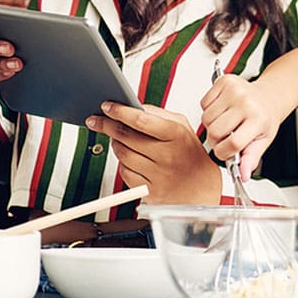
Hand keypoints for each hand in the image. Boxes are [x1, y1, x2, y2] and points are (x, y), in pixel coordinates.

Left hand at [86, 102, 220, 203]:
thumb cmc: (191, 156)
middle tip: (96, 119)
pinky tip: (128, 157)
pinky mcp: (149, 191)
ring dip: (114, 143)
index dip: (120, 112)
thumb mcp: (183, 129)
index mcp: (176, 136)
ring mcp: (158, 175)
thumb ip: (160, 115)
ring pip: (122, 154)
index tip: (107, 106)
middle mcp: (167, 156)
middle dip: (106, 125)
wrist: (202, 191)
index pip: (141, 120)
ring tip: (115, 137)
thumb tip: (135, 108)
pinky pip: (125, 173)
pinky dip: (122, 163)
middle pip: (126, 136)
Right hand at [200, 74, 281, 180]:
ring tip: (225, 122)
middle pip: (215, 132)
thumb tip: (243, 175)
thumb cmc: (265, 117)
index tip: (226, 152)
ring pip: (206, 119)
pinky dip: (208, 109)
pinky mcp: (224, 81)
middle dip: (216, 140)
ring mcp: (234, 90)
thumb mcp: (263, 140)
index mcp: (258, 119)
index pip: (233, 143)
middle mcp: (246, 103)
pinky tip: (222, 109)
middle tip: (226, 136)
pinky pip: (204, 103)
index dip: (225, 153)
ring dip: (211, 125)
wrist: (269, 96)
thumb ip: (252, 158)